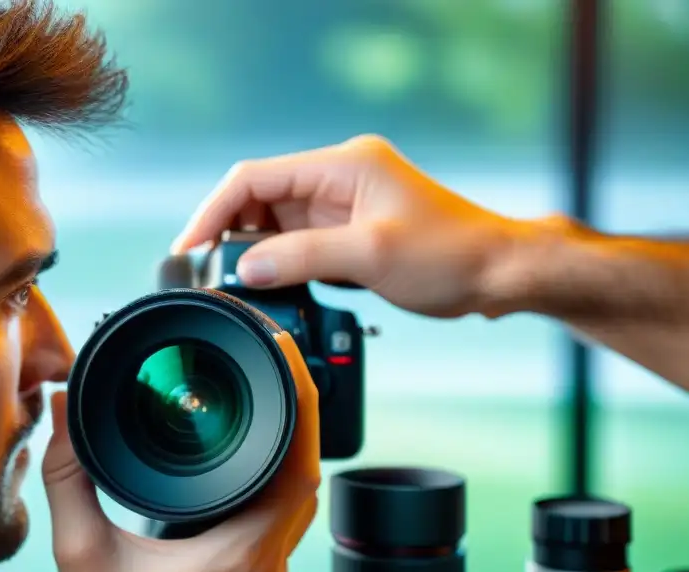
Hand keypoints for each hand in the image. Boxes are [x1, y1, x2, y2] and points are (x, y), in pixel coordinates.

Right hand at [42, 332, 319, 571]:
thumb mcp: (80, 556)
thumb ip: (69, 478)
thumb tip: (63, 414)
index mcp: (238, 556)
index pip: (300, 468)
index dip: (301, 406)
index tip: (285, 361)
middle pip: (306, 481)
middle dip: (295, 423)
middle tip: (270, 377)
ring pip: (296, 513)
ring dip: (281, 466)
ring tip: (251, 425)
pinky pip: (281, 542)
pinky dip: (266, 506)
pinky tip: (234, 494)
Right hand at [171, 135, 522, 318]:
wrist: (497, 273)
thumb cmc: (451, 254)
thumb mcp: (370, 255)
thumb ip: (302, 258)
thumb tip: (247, 269)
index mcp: (343, 166)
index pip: (255, 177)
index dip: (215, 210)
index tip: (192, 245)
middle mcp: (338, 180)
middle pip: (260, 200)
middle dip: (230, 235)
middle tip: (212, 275)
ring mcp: (343, 207)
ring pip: (275, 225)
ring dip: (254, 254)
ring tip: (238, 286)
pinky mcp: (349, 234)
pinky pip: (298, 245)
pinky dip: (279, 265)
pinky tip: (272, 287)